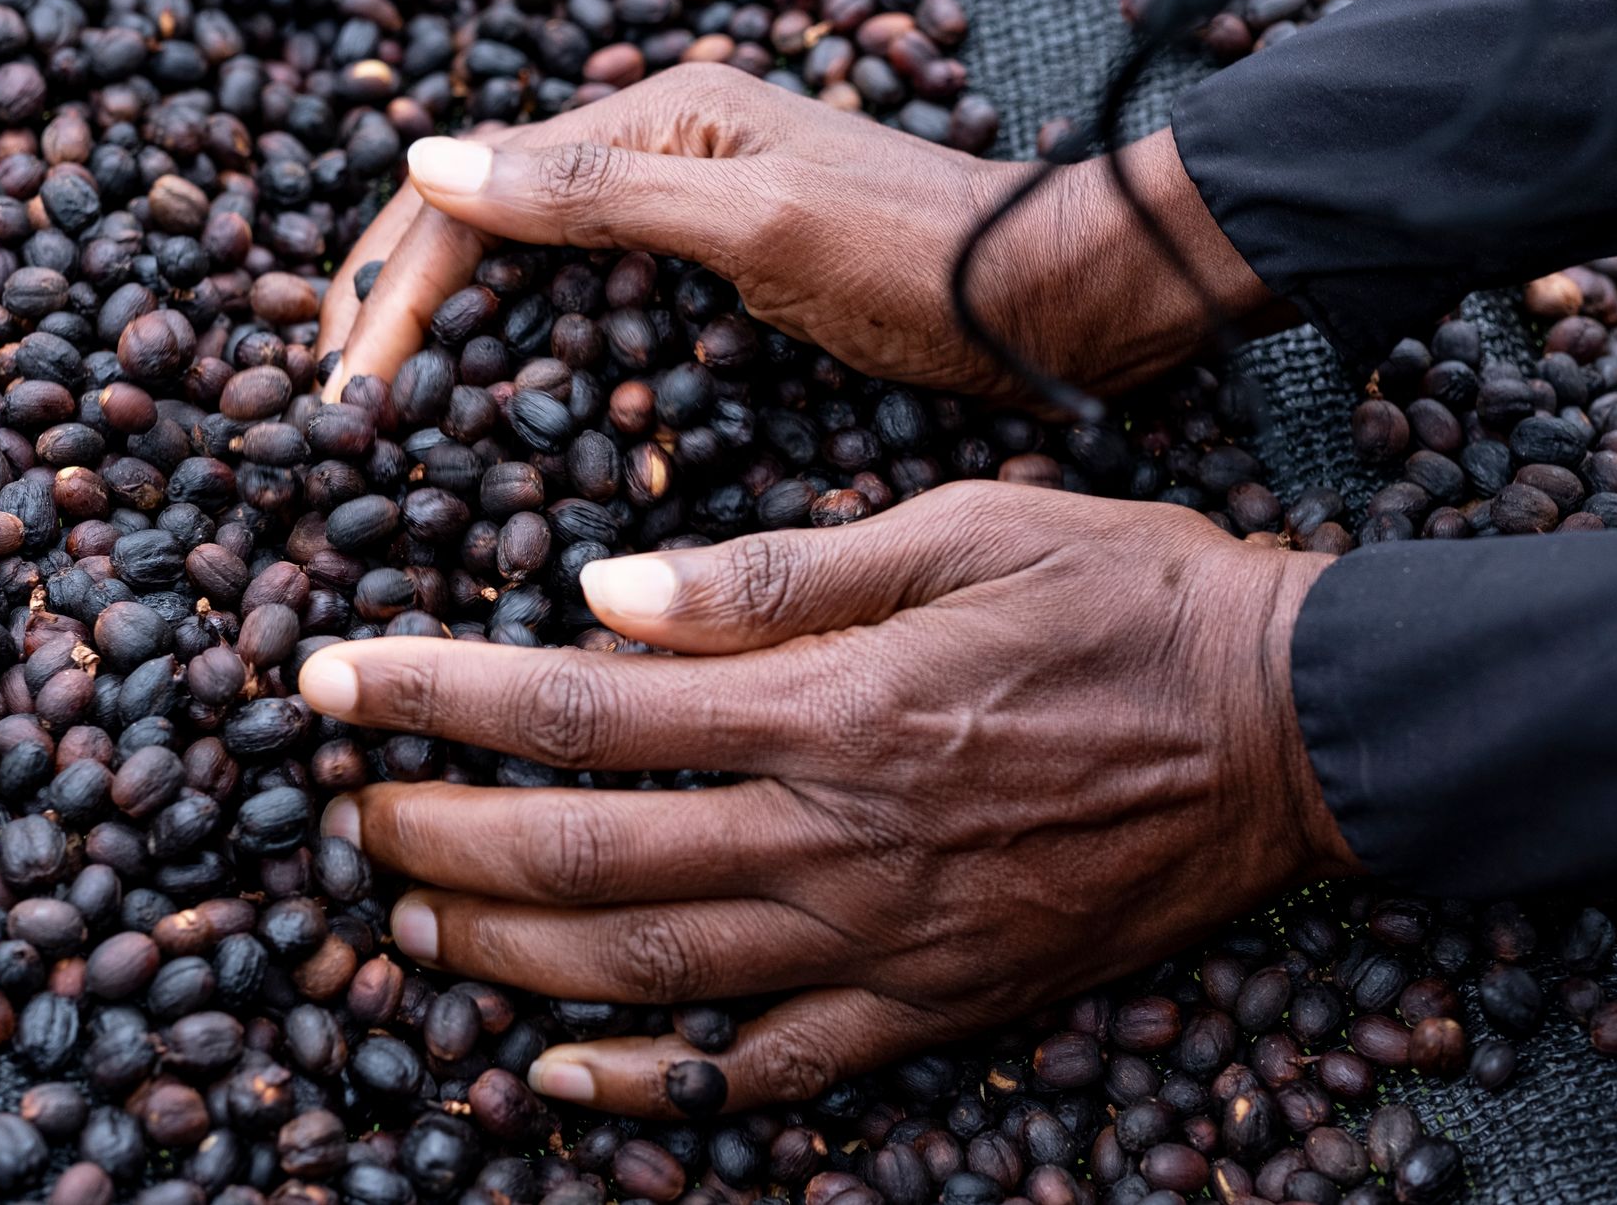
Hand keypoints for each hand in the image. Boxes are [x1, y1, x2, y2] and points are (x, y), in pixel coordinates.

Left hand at [299, 482, 1356, 1115]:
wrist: (1287, 727)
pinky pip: (765, 1074)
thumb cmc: (1126, 596)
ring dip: (501, 959)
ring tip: (405, 926)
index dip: (432, 697)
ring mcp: (883, 940)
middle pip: (582, 861)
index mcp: (833, 705)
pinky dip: (649, 1089)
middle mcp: (837, 838)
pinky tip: (555, 1080)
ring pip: (646, 975)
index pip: (578, 711)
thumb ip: (775, 577)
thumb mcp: (958, 527)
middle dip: (433, 841)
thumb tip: (604, 598)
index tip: (329, 685)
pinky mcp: (933, 1004)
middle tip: (344, 817)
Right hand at [315, 64, 1267, 404]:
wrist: (1048, 301)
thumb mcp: (757, 220)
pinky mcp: (715, 281)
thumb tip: (429, 163)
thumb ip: (600, 193)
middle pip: (485, 229)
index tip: (342, 387)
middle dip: (405, 313)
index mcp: (655, 121)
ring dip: (463, 344)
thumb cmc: (920, 254)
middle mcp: (655, 158)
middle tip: (338, 413)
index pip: (477, 191)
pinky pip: (597, 319)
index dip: (398, 285)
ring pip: (531, 278)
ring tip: (397, 423)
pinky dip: (550, 370)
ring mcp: (684, 221)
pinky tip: (527, 427)